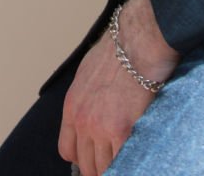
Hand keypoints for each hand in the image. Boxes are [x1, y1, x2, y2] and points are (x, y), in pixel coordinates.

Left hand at [58, 0, 179, 175]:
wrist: (136, 40)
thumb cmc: (119, 48)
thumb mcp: (89, 71)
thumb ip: (87, 96)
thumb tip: (96, 106)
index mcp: (72, 106)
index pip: (68, 149)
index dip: (82, 158)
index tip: (94, 158)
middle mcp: (83, 121)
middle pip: (85, 164)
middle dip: (98, 167)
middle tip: (112, 163)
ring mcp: (101, 129)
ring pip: (103, 168)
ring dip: (113, 167)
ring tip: (126, 161)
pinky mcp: (123, 131)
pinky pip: (121, 163)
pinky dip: (128, 163)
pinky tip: (135, 158)